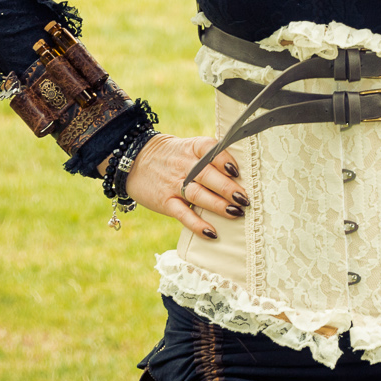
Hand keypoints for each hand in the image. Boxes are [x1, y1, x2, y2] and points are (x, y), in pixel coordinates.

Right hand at [127, 133, 249, 239]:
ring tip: (236, 212)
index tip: (237, 172)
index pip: (210, 150)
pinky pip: (182, 214)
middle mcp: (184, 165)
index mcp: (193, 148)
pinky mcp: (165, 201)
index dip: (225, 160)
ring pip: (198, 194)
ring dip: (218, 205)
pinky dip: (197, 224)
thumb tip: (243, 172)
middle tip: (245, 199)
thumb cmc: (173, 156)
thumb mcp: (190, 147)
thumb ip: (212, 156)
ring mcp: (174, 184)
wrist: (134, 160)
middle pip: (207, 175)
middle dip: (227, 188)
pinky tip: (211, 232)